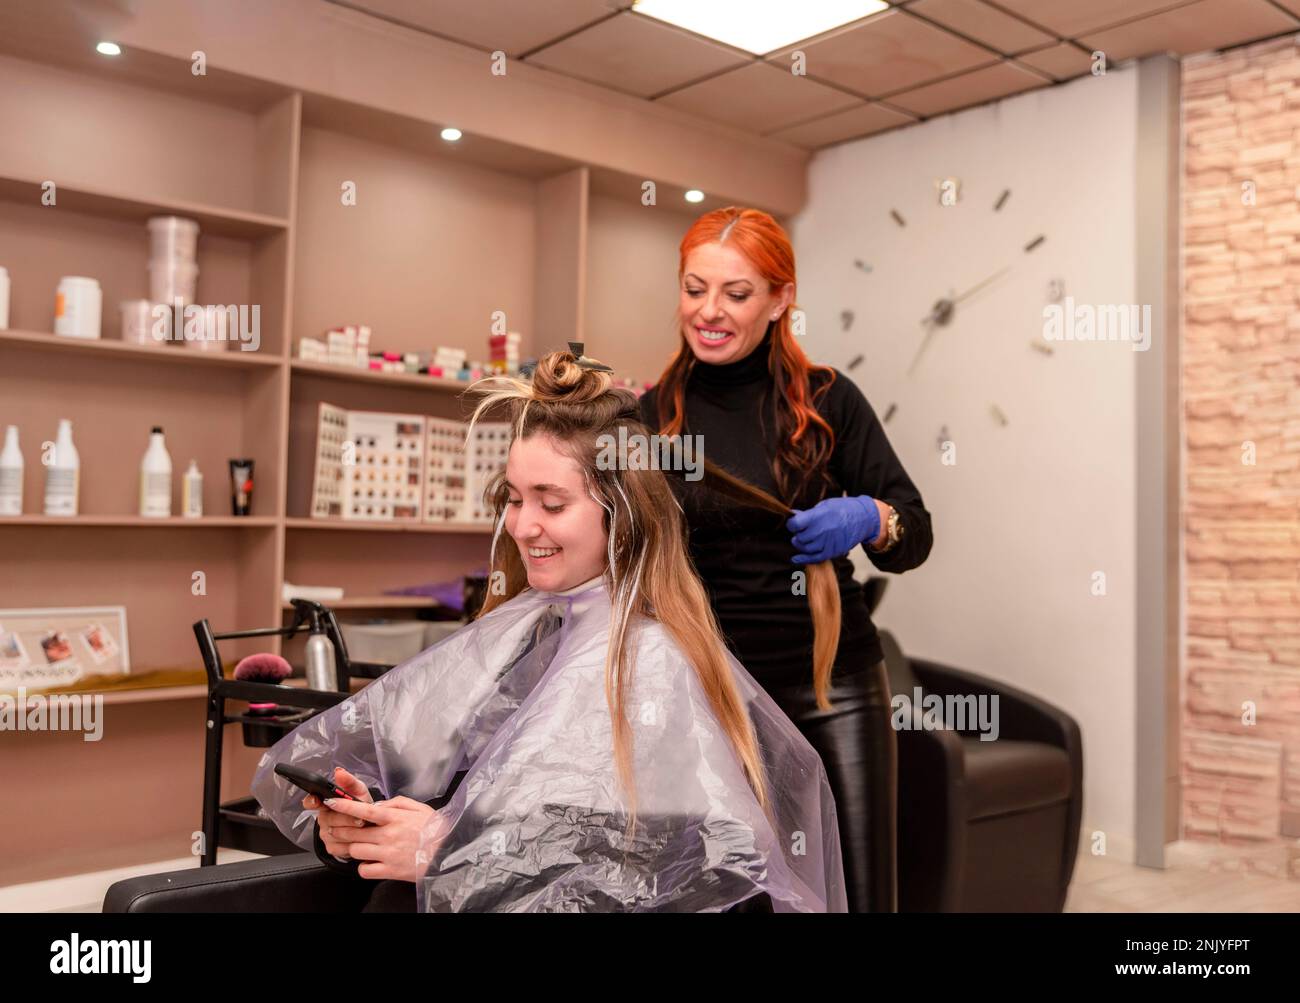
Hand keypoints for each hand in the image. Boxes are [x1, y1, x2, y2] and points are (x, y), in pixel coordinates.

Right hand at [302, 766, 371, 862]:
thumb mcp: (359, 792)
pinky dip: (352, 842)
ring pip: (335, 833)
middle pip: (329, 818)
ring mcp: (325, 834)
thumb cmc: (362, 807)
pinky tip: (359, 839)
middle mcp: (323, 818)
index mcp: (325, 803)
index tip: (316, 800)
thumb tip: (339, 771)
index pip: (311, 801)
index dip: (311, 801)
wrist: (370, 827)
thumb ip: (350, 782)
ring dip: (351, 831)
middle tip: (360, 819)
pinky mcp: (331, 847)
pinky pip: (339, 846)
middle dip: (347, 818)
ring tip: (363, 828)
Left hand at [321, 793, 449, 882]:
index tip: (332, 803)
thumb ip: (397, 803)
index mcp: (395, 818)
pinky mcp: (390, 871)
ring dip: (352, 848)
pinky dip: (363, 867)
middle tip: (334, 828)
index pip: (364, 810)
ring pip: (355, 850)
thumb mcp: (420, 808)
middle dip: (339, 829)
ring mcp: (388, 854)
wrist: (448, 853)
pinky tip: (368, 862)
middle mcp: (389, 835)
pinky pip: (364, 870)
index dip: (345, 806)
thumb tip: (378, 806)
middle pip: (353, 832)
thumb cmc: (436, 830)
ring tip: (355, 845)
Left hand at [787, 496, 881, 563]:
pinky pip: (815, 558)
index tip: (794, 523)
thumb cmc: (843, 509)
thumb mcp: (825, 505)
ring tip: (803, 539)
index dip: (792, 524)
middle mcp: (823, 531)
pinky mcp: (833, 551)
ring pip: (806, 548)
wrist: (864, 518)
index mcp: (819, 516)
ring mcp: (828, 543)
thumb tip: (794, 516)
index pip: (795, 524)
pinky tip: (796, 558)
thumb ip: (809, 514)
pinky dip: (804, 559)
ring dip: (801, 544)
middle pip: (800, 538)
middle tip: (801, 530)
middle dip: (797, 534)